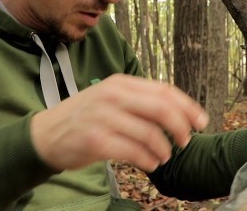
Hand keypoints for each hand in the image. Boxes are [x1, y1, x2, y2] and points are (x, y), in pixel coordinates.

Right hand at [30, 74, 208, 171]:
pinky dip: (147, 159)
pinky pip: (133, 151)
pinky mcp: (95, 140)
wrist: (45, 134)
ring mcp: (103, 117)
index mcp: (120, 83)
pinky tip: (149, 163)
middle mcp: (112, 96)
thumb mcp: (110, 99)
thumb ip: (139, 101)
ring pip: (149, 134)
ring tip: (163, 156)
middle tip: (185, 141)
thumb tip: (178, 113)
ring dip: (163, 149)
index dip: (187, 107)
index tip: (201, 122)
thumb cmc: (84, 118)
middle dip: (181, 128)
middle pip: (162, 109)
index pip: (164, 90)